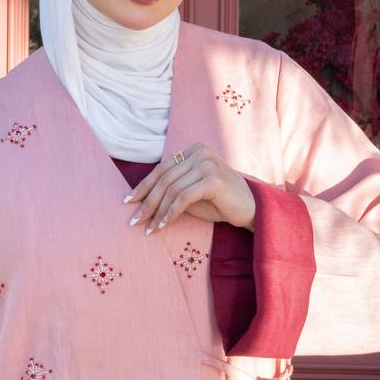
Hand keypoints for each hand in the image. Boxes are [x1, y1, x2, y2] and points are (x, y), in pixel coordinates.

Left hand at [124, 143, 255, 233]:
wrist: (250, 209)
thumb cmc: (219, 202)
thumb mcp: (191, 192)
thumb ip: (172, 189)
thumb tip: (140, 199)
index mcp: (193, 150)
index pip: (161, 169)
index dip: (143, 186)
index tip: (129, 202)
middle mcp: (199, 153)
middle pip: (164, 179)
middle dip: (146, 202)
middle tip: (134, 220)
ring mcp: (207, 164)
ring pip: (172, 189)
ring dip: (157, 212)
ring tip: (149, 228)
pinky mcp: (213, 179)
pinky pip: (183, 197)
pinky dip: (171, 213)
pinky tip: (164, 225)